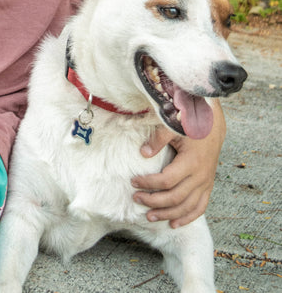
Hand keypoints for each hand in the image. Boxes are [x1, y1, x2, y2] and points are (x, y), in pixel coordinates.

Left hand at [131, 102, 225, 227]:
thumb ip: (158, 139)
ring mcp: (206, 182)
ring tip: (150, 217)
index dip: (148, 183)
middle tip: (136, 199)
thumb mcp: (173, 126)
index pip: (166, 180)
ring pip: (187, 206)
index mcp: (192, 162)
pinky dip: (188, 217)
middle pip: (175, 197)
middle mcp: (201, 176)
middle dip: (154, 201)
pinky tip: (175, 224)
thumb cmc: (190, 124)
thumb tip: (143, 154)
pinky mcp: (208, 185)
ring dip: (168, 214)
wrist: (213, 123)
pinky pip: (200, 207)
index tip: (133, 182)